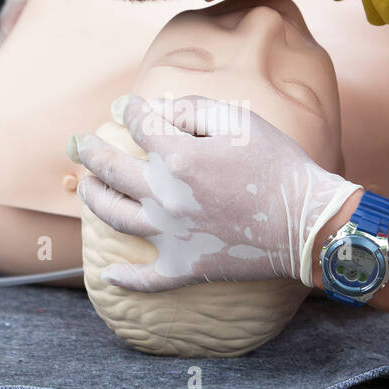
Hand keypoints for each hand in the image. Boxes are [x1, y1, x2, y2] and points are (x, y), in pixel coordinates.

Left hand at [71, 94, 361, 291]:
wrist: (308, 224)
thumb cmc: (279, 166)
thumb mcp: (240, 121)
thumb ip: (192, 109)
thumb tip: (156, 112)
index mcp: (177, 159)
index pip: (140, 126)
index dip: (133, 112)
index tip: (130, 108)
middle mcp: (164, 198)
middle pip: (111, 171)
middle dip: (92, 153)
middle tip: (81, 145)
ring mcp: (170, 236)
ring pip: (115, 217)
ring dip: (94, 200)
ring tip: (87, 189)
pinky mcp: (185, 267)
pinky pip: (146, 279)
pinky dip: (125, 280)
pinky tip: (108, 276)